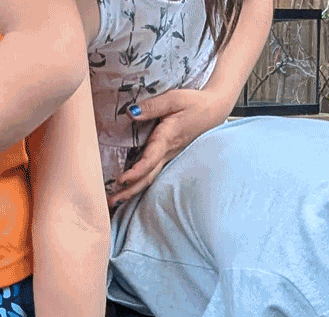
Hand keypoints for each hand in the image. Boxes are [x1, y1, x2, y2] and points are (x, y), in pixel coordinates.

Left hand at [108, 88, 230, 206]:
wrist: (214, 110)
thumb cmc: (194, 103)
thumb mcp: (173, 99)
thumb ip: (152, 106)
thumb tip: (130, 113)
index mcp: (167, 138)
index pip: (150, 160)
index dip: (136, 172)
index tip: (121, 180)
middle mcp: (168, 152)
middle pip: (148, 176)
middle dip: (130, 190)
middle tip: (111, 201)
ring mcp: (170, 156)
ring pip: (151, 177)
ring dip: (133, 190)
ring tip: (116, 200)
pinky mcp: (170, 155)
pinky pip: (154, 172)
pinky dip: (141, 182)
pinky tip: (131, 188)